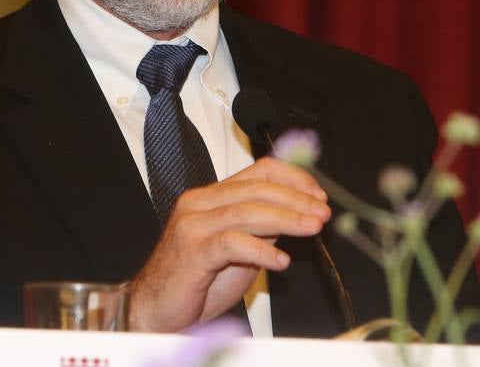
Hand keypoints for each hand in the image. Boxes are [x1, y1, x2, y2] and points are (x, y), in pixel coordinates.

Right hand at [125, 157, 330, 332]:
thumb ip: (260, 228)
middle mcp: (199, 203)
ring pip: (247, 211)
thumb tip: (297, 213)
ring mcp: (193, 225)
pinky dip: (261, 250)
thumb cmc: (195, 281)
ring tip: (311, 229)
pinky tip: (280, 262)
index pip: (258, 171)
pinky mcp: (192, 251)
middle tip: (321, 213)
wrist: (157, 309)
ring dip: (287, 219)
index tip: (317, 195)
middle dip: (296, 199)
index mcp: (210, 196)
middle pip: (256, 188)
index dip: (293, 178)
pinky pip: (232, 243)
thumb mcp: (237, 248)